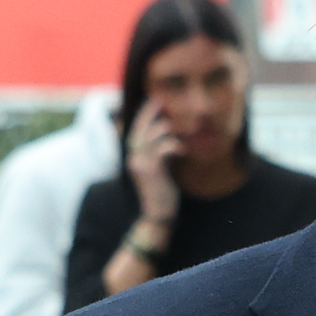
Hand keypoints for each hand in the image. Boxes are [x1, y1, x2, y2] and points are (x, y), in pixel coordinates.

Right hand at [124, 100, 181, 225]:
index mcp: (134, 157)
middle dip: (149, 113)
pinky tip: (182, 149)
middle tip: (159, 100)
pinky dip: (171, 145)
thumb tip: (168, 140)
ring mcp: (140, 165)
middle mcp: (133, 159)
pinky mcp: (151, 171)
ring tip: (174, 127)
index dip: (143, 116)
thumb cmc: (162, 193)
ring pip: (149, 138)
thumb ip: (159, 155)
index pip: (136, 131)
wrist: (158, 214)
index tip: (153, 101)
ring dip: (163, 129)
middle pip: (139, 130)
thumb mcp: (160, 170)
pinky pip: (160, 150)